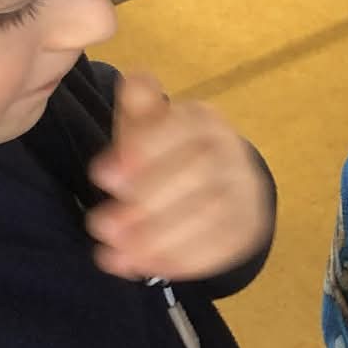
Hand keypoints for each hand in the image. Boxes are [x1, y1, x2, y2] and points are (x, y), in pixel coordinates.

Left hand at [86, 72, 273, 280]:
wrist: (224, 184)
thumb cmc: (169, 151)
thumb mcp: (149, 126)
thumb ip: (139, 108)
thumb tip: (132, 81)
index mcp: (204, 121)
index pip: (182, 130)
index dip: (143, 152)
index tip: (100, 176)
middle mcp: (232, 153)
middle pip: (199, 174)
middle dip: (146, 203)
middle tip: (100, 225)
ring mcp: (245, 193)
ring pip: (210, 215)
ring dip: (158, 238)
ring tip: (112, 255)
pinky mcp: (247, 229)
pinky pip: (221, 247)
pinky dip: (179, 260)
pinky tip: (142, 266)